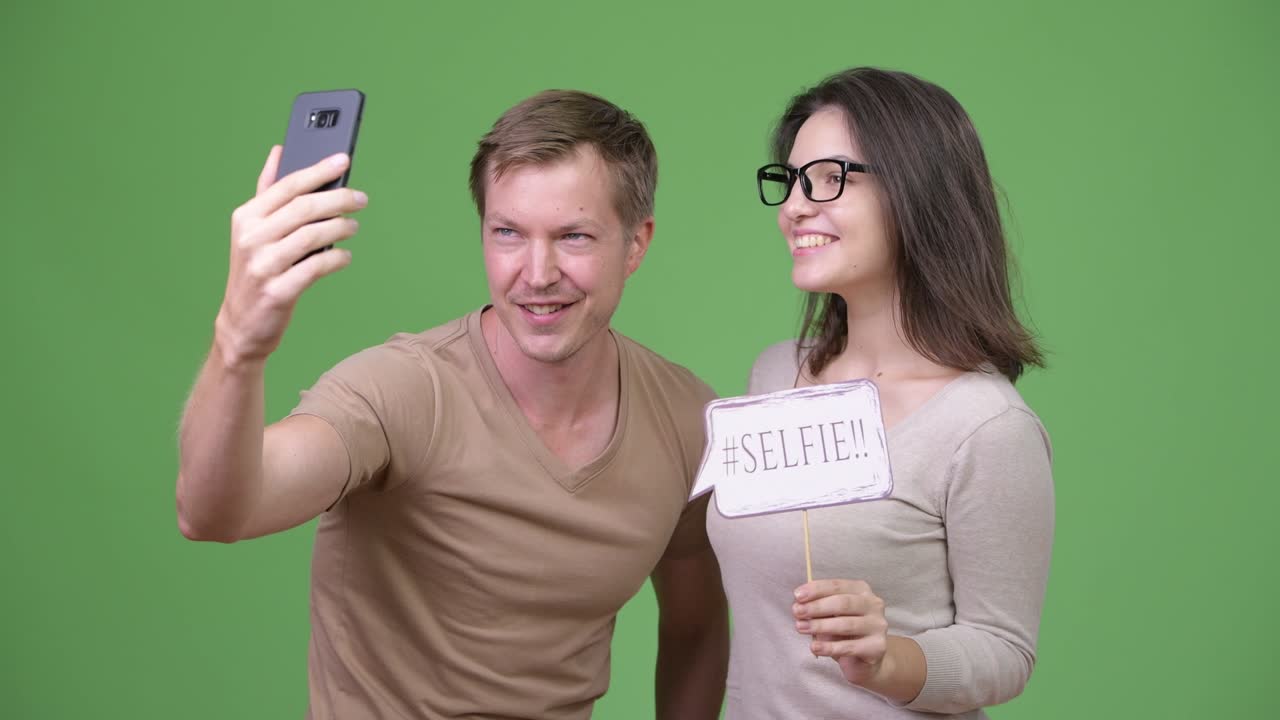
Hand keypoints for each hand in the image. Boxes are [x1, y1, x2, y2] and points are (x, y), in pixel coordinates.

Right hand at [215, 147, 366, 366]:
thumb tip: (279, 150)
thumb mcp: (253, 228)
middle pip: (304, 208)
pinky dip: (336, 259)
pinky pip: (316, 268)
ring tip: (353, 227)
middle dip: (338, 199)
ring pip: (312, 235)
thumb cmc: (255, 270)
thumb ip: (267, 190)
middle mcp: (251, 238)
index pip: (287, 185)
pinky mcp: (277, 291)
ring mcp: (263, 265)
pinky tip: (345, 257)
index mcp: (246, 217)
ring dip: (340, 228)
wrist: (241, 323)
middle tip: (360, 199)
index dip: (318, 170)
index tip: (344, 160)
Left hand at [793, 579, 889, 686]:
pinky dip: (829, 647)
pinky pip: (849, 646)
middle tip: (797, 612)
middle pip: (843, 603)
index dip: (816, 589)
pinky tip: (814, 647)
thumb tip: (799, 605)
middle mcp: (873, 605)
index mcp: (861, 590)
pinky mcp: (877, 647)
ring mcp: (878, 626)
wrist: (864, 661)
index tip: (797, 595)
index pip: (837, 586)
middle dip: (816, 607)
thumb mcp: (830, 616)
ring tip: (801, 628)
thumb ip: (819, 608)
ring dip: (820, 626)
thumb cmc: (844, 633)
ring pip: (846, 624)